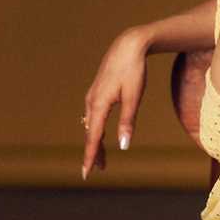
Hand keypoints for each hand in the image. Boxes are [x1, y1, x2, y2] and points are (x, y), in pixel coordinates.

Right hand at [82, 25, 150, 179]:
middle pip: (91, 134)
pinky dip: (96, 128)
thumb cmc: (133, 70)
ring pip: (91, 125)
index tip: (86, 174)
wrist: (129, 45)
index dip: (90, 157)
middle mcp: (91, 102)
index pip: (93, 138)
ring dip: (96, 141)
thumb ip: (127, 122)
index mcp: (99, 105)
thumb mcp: (133, 97)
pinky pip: (93, 116)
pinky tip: (98, 132)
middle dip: (94, 152)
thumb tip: (123, 146)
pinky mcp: (97, 91)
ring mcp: (93, 96)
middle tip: (98, 170)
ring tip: (101, 157)